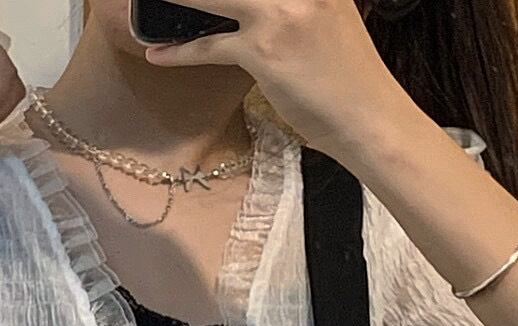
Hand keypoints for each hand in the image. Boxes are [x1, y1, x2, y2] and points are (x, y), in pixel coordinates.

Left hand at [143, 0, 411, 158]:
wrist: (371, 120)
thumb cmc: (350, 77)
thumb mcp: (327, 15)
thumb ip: (294, 2)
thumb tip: (248, 6)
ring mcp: (278, 12)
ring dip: (174, 0)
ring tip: (146, 3)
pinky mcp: (264, 50)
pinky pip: (209, 45)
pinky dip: (179, 52)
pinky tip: (156, 54)